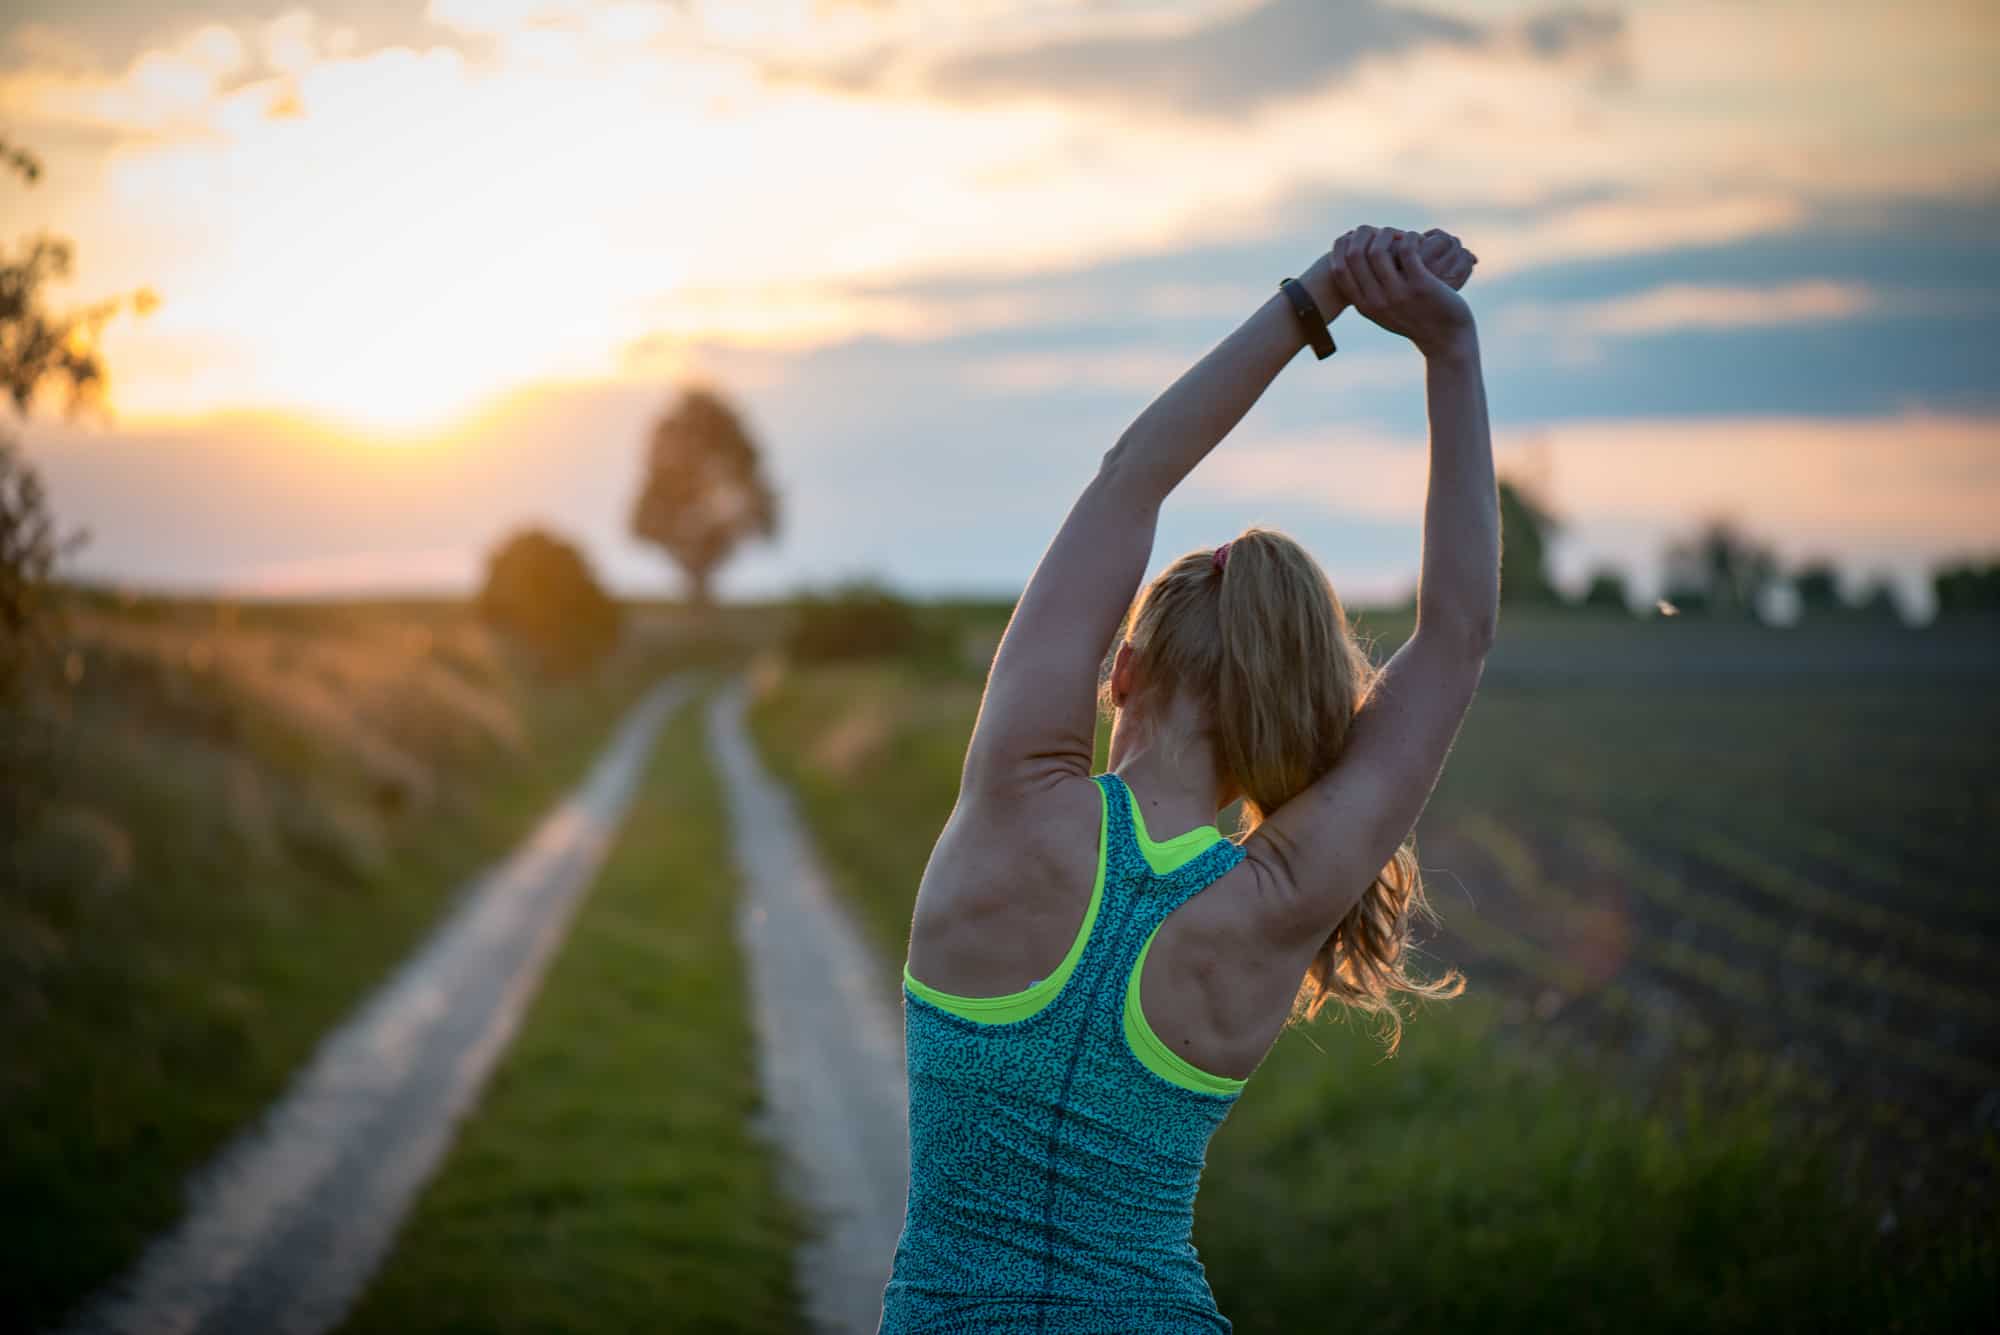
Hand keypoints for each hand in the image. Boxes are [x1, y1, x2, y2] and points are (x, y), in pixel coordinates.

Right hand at [1329, 225, 1475, 355]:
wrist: (1447, 339)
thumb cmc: (1415, 321)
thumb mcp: (1384, 312)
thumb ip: (1369, 294)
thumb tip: (1353, 266)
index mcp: (1364, 306)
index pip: (1339, 270)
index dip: (1342, 246)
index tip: (1354, 236)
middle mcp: (1377, 301)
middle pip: (1355, 256)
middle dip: (1364, 234)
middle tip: (1379, 231)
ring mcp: (1398, 294)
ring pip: (1378, 250)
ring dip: (1387, 233)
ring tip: (1399, 234)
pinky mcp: (1421, 285)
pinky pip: (1407, 249)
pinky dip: (1409, 237)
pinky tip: (1415, 239)